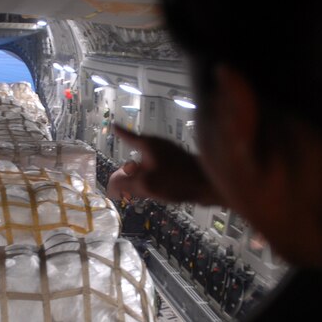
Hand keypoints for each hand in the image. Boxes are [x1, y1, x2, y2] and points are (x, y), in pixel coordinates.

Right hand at [106, 125, 223, 205]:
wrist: (209, 183)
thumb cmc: (178, 180)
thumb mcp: (147, 184)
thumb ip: (126, 184)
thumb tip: (112, 184)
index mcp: (149, 145)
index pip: (129, 136)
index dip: (121, 133)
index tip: (114, 126)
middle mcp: (158, 147)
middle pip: (136, 159)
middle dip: (128, 175)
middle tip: (122, 192)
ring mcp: (169, 156)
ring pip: (147, 168)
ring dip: (140, 181)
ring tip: (139, 195)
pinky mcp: (178, 166)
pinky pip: (158, 172)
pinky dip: (152, 181)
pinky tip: (156, 193)